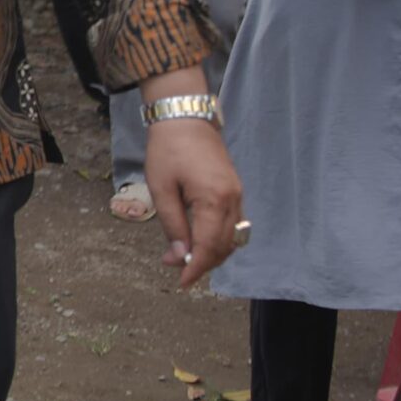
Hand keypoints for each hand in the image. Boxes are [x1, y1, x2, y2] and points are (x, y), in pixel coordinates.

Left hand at [143, 116, 243, 289]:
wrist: (185, 118)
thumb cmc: (168, 150)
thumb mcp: (162, 189)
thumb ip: (172, 225)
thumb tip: (178, 256)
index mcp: (214, 200)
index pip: (210, 246)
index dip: (196, 268)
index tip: (182, 282)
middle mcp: (233, 200)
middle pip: (224, 246)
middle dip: (202, 262)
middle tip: (175, 266)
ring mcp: (238, 195)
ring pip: (232, 238)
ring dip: (211, 252)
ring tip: (183, 255)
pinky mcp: (235, 190)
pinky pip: (233, 224)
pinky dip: (218, 237)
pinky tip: (198, 238)